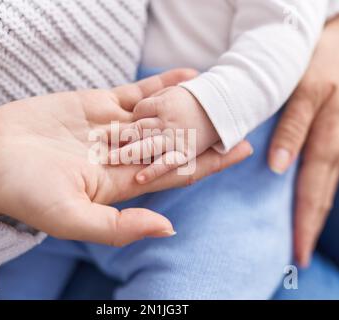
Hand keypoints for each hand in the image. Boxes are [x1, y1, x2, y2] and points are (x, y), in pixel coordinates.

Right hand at [0, 69, 252, 246]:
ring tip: (222, 93)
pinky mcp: (97, 105)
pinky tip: (188, 77)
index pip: (176, 171)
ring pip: (161, 115)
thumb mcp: (71, 218)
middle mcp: (123, 155)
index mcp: (121, 183)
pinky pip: (137, 93)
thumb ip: (119, 225)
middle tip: (241, 118)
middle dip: (207, 133)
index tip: (238, 151)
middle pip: (176, 142)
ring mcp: (112, 128)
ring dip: (191, 106)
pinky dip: (162, 85)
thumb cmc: (25, 193)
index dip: (208, 162)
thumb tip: (168, 228)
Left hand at [268, 17, 338, 266]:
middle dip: (309, 225)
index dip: (303, 217)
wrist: (338, 43)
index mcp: (322, 128)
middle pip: (322, 189)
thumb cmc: (310, 62)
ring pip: (332, 183)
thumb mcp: (298, 87)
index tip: (294, 247)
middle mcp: (336, 137)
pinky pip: (336, 170)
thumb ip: (292, 125)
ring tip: (304, 241)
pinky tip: (316, 209)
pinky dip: (326, 191)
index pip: (310, 182)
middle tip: (297, 257)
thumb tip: (280, 167)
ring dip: (318, 213)